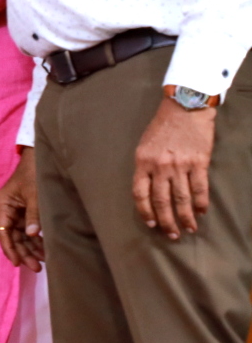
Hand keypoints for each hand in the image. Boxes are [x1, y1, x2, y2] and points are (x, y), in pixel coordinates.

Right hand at [0, 146, 43, 271]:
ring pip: (20, 236)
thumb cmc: (34, 174)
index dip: (9, 249)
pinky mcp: (26, 211)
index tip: (17, 263)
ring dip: (30, 248)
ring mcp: (17, 211)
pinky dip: (35, 240)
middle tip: (36, 268)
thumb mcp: (34, 196)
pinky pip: (28, 230)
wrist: (41, 158)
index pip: (3, 232)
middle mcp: (7, 210)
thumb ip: (33, 216)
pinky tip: (44, 249)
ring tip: (42, 262)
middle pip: (12, 237)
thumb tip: (32, 236)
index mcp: (3, 205)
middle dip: (22, 252)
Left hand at [133, 99, 214, 239]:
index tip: (150, 223)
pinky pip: (200, 188)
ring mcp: (180, 165)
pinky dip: (201, 203)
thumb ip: (145, 167)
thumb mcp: (144, 145)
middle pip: (161, 201)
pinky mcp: (199, 163)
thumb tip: (149, 190)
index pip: (140, 193)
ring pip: (182, 199)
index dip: (145, 211)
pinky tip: (201, 212)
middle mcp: (160, 166)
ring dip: (185, 217)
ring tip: (189, 229)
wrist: (184, 108)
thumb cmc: (162, 126)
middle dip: (166, 221)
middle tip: (171, 234)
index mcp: (142, 162)